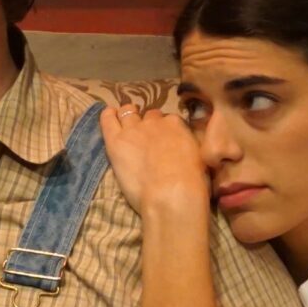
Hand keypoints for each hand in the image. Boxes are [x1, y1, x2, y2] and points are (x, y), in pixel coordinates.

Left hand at [98, 101, 210, 217]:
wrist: (171, 193)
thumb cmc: (192, 182)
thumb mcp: (199, 158)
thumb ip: (189, 147)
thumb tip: (185, 149)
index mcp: (176, 125)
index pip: (168, 120)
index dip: (165, 129)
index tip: (164, 139)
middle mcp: (155, 122)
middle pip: (149, 116)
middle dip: (148, 123)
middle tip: (146, 136)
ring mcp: (133, 130)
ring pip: (128, 113)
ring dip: (128, 116)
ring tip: (125, 122)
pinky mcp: (116, 141)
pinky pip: (108, 120)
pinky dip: (108, 116)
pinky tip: (108, 115)